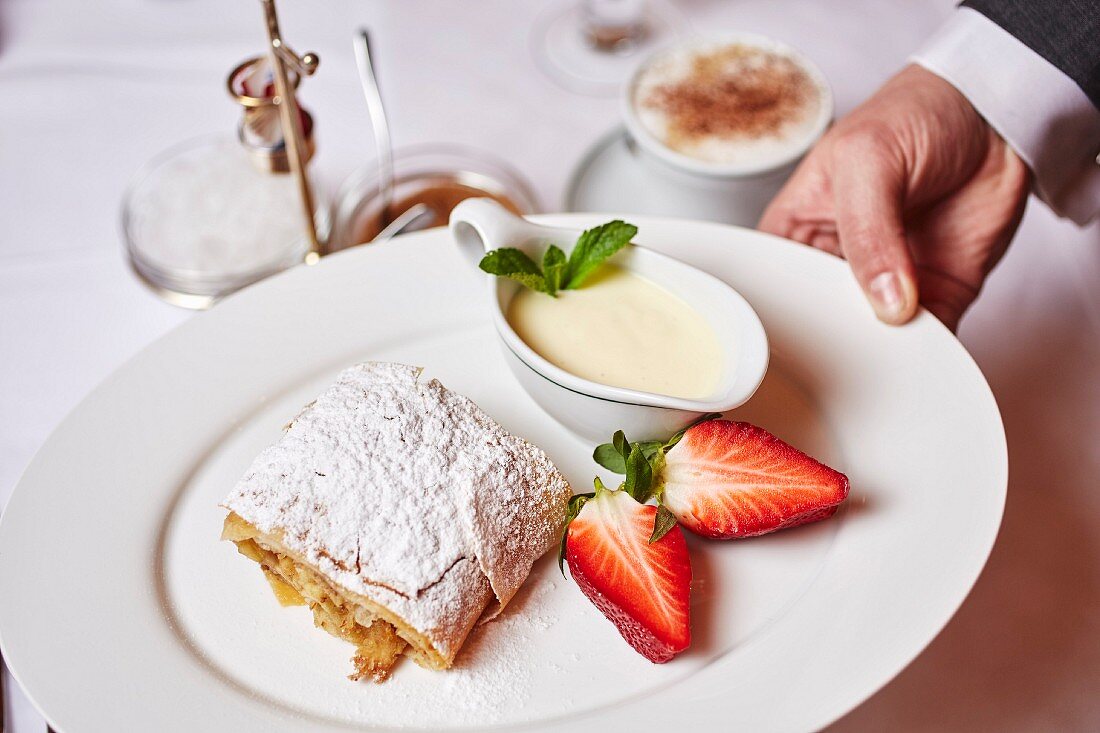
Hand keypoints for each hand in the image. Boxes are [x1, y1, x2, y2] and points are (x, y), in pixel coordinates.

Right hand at [759, 64, 1030, 330]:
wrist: (998, 115)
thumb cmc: (914, 114)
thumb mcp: (869, 159)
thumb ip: (868, 232)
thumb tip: (885, 303)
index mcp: (799, 228)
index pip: (772, 281)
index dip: (774, 312)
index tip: (784, 339)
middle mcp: (838, 261)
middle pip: (821, 319)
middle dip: (832, 340)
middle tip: (842, 356)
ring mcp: (888, 282)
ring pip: (872, 337)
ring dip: (881, 352)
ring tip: (884, 364)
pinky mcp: (937, 295)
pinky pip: (928, 338)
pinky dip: (931, 352)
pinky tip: (926, 356)